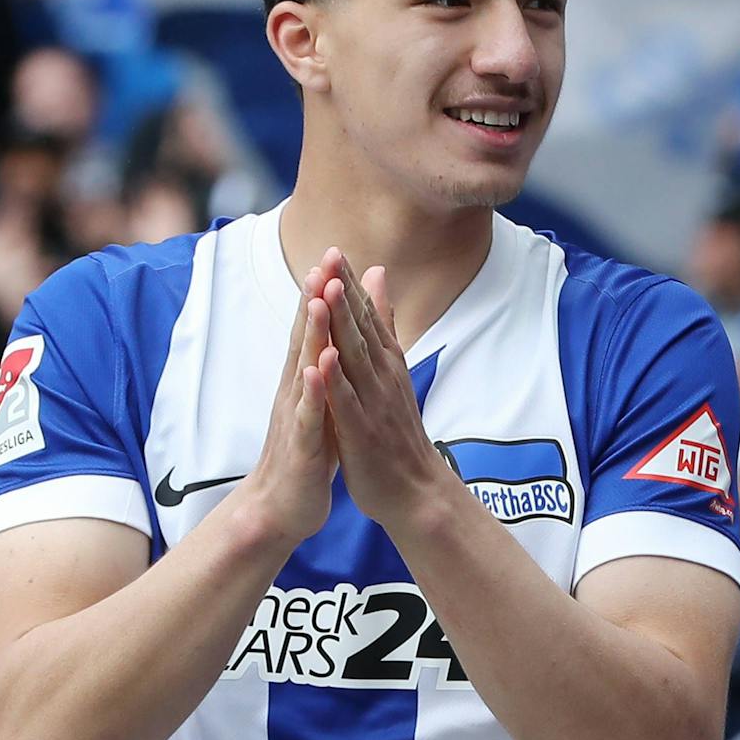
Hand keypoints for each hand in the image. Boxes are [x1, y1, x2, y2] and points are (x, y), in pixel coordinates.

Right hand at [230, 264, 338, 544]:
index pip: (313, 330)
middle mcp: (295, 390)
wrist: (281, 507)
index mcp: (305, 380)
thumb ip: (326, 367)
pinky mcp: (300, 445)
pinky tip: (315, 371)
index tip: (333, 256)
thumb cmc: (306, 452)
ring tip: (317, 299)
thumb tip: (334, 337)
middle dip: (313, 298)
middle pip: (304, 337)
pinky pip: (306, 415)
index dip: (322, 293)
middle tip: (322, 259)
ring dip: (310, 334)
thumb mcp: (321, 403)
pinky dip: (310, 392)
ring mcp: (295, 415)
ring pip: (303, 368)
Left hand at [316, 250, 460, 521]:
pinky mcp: (363, 432)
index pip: (366, 316)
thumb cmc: (397, 432)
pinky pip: (347, 403)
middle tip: (331, 255)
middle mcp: (382, 376)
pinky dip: (336, 380)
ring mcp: (373, 403)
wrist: (416, 489)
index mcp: (386, 363)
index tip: (335, 250)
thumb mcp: (392, 371)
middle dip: (344, 291)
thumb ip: (384, 325)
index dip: (350, 283)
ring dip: (341, 325)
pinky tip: (323, 359)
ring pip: (355, 358)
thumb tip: (379, 279)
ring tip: (327, 291)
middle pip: (360, 328)